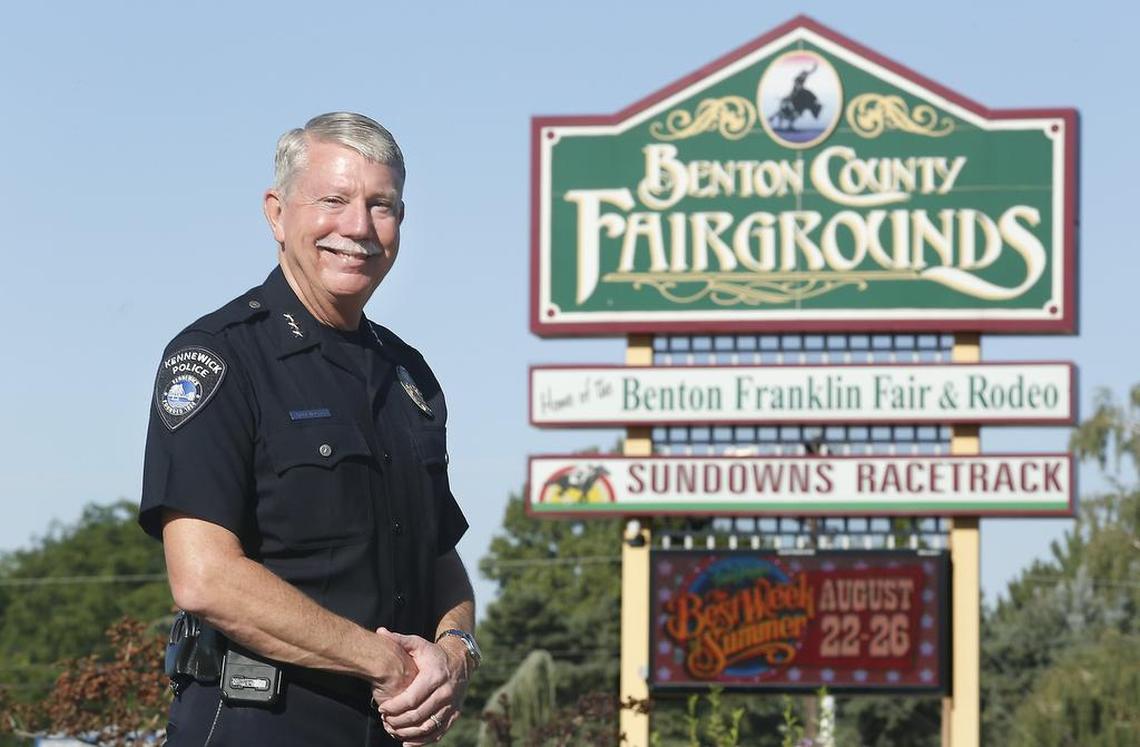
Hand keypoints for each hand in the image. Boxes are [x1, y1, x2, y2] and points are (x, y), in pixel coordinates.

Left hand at [373, 628, 468, 744]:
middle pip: (418, 715)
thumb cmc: (434, 653)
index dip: (395, 707)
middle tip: (384, 720)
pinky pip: (439, 732)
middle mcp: (446, 693)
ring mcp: (452, 705)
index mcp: (435, 676)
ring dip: (408, 733)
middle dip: (398, 721)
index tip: (381, 709)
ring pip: (428, 727)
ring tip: (392, 731)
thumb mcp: (419, 644)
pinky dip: (423, 741)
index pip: (412, 698)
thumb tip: (380, 632)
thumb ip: (399, 640)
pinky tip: (407, 743)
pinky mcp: (455, 714)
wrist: (461, 660)